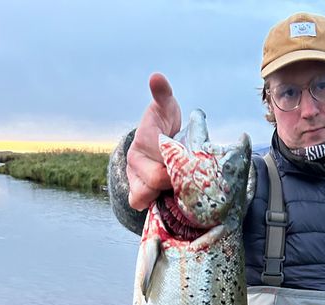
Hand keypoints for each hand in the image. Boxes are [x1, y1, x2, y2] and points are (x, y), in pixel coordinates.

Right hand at [126, 73, 181, 210]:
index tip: (190, 163)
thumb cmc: (162, 123)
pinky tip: (173, 199)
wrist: (153, 142)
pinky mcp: (138, 195)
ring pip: (145, 199)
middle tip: (190, 175)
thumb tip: (156, 77)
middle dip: (175, 182)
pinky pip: (144, 208)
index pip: (160, 166)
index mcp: (141, 144)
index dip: (177, 169)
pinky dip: (159, 206)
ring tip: (180, 187)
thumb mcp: (165, 108)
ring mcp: (134, 181)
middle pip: (155, 184)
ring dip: (165, 196)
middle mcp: (134, 164)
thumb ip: (162, 94)